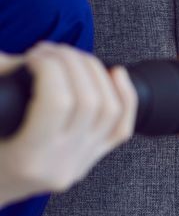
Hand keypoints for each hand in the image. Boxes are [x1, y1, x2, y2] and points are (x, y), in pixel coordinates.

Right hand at [0, 42, 136, 206]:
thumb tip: (15, 59)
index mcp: (27, 159)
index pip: (57, 102)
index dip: (50, 68)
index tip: (32, 56)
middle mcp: (60, 164)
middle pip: (88, 100)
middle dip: (71, 63)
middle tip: (49, 51)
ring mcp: (81, 163)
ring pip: (110, 109)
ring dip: (94, 72)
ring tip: (69, 57)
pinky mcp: (92, 159)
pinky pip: (122, 127)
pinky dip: (125, 96)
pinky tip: (116, 73)